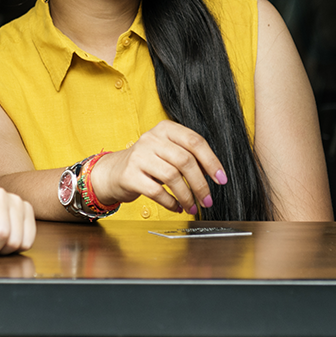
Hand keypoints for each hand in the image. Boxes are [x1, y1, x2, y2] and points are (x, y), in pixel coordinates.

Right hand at [89, 120, 227, 213]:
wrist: (113, 172)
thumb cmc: (148, 163)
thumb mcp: (167, 151)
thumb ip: (188, 156)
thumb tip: (214, 174)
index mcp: (165, 129)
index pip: (195, 141)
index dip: (211, 161)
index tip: (221, 179)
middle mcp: (151, 139)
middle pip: (185, 160)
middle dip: (200, 184)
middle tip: (208, 200)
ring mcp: (139, 156)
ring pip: (172, 177)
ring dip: (187, 196)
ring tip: (192, 207)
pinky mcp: (129, 175)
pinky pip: (156, 191)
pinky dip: (170, 202)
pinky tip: (176, 207)